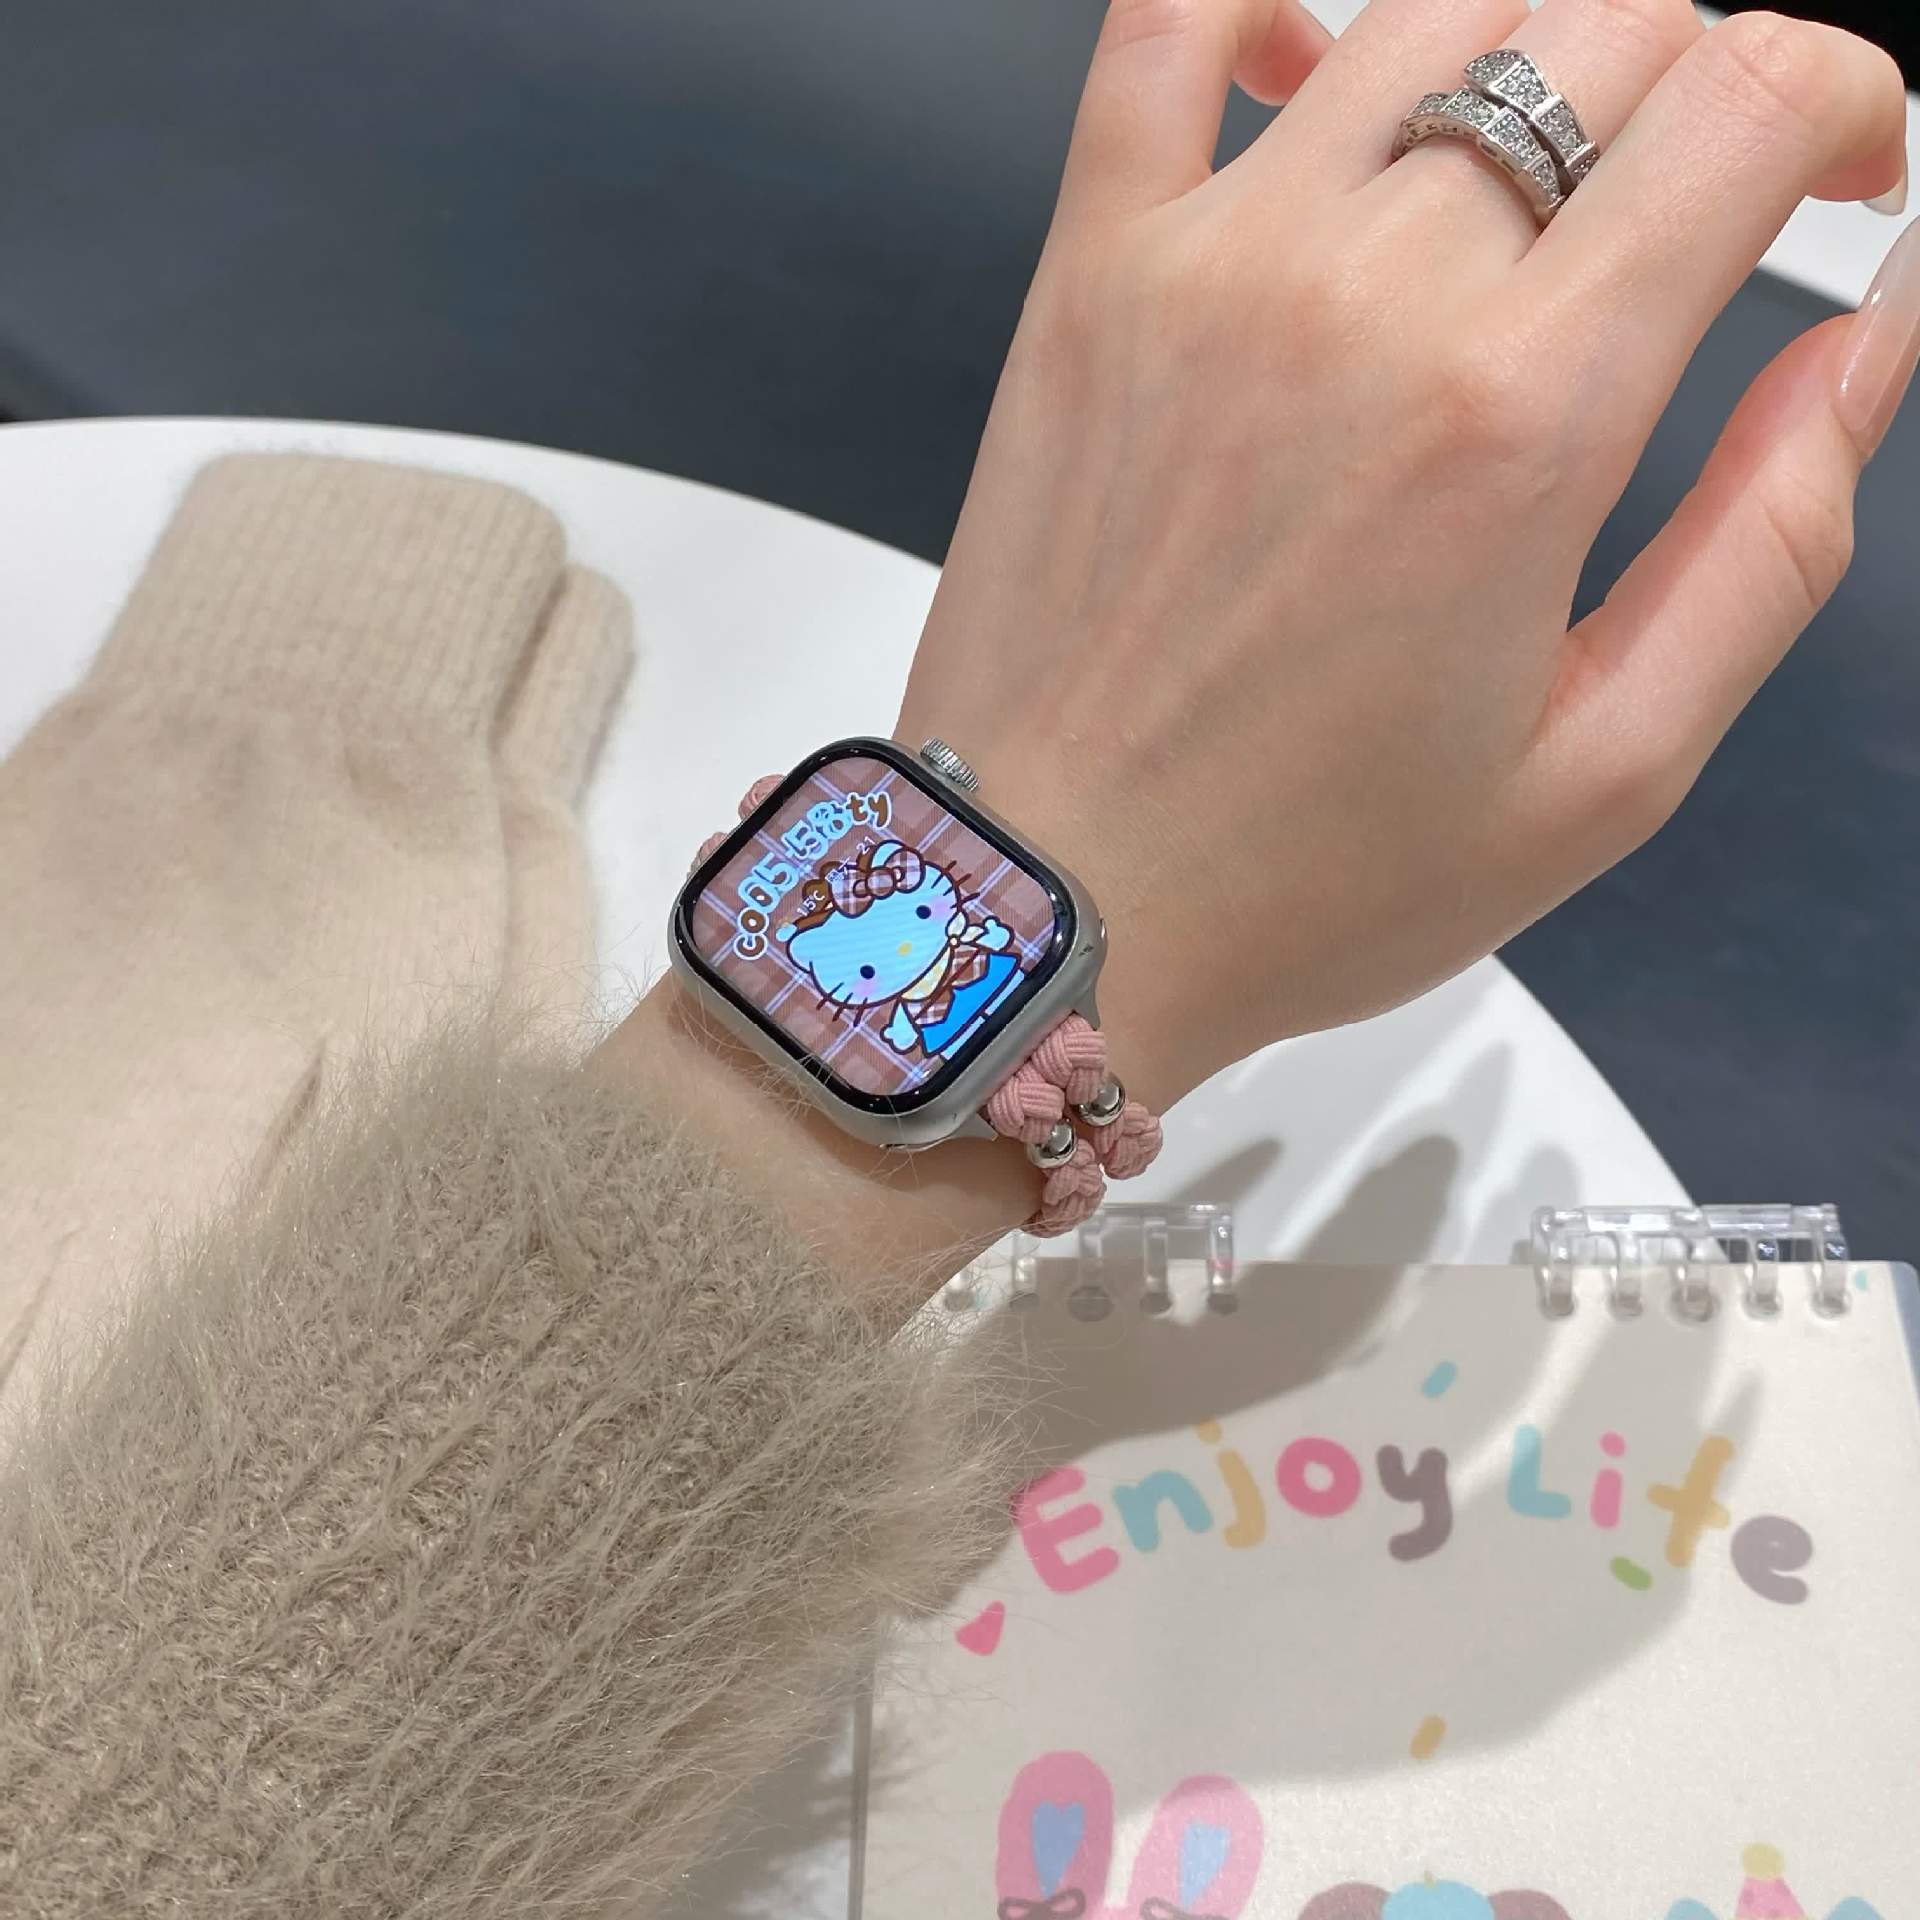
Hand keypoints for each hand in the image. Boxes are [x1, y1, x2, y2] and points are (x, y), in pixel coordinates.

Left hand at [899, 0, 1912, 1113]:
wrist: (1053, 904)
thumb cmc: (1305, 876)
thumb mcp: (1605, 771)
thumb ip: (1773, 538)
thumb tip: (1871, 337)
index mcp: (1517, 416)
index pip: (1749, 98)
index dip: (1844, 101)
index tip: (1844, 173)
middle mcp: (1363, 294)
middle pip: (1605, 35)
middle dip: (1702, 95)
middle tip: (1702, 206)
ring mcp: (1207, 266)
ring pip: (1426, 16)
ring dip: (1530, 59)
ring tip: (1539, 178)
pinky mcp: (1087, 281)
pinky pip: (1167, 32)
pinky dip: (1266, 7)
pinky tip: (1320, 68)